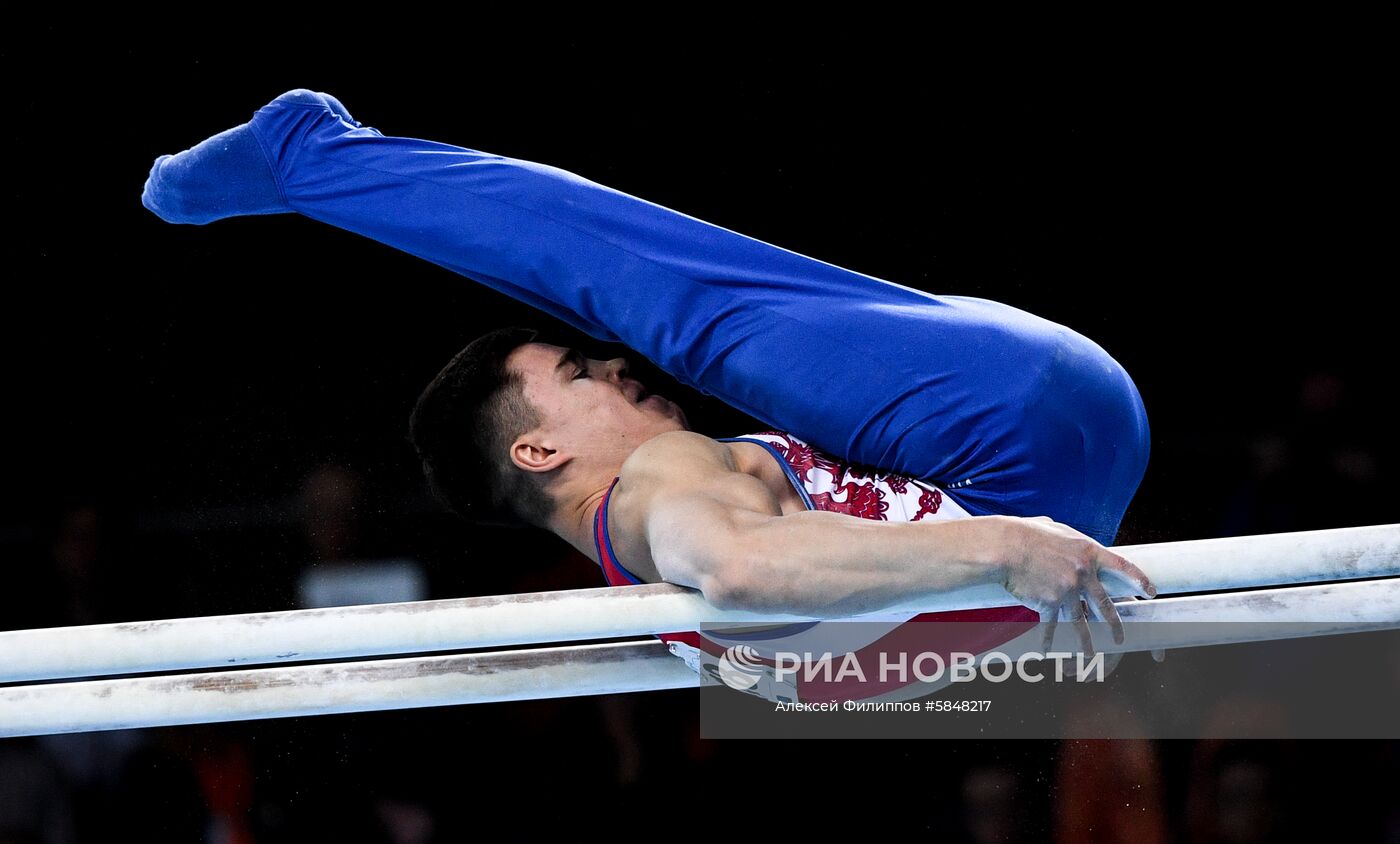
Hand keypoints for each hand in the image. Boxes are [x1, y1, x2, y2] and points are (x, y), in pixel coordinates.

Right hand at [991, 515, 1156, 659]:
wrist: (1005, 548)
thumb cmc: (1026, 533)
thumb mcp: (1056, 530)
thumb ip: (1070, 543)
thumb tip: (1073, 548)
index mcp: (1088, 552)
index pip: (1123, 567)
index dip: (1140, 580)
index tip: (1151, 591)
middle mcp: (1083, 574)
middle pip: (1104, 605)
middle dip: (1114, 625)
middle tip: (1120, 639)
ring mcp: (1067, 590)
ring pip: (1080, 622)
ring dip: (1085, 642)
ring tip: (1089, 656)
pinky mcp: (1049, 602)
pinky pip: (1052, 624)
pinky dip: (1049, 639)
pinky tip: (1048, 650)